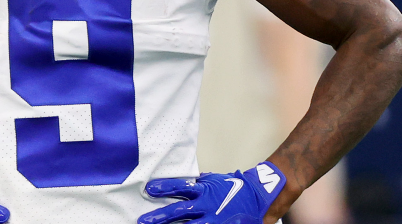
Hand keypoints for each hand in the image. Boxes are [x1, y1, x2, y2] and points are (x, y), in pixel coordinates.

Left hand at [139, 163, 286, 223]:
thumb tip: (179, 183)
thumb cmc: (233, 188)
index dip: (164, 188)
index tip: (149, 189)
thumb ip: (197, 184)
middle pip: (178, 212)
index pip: (179, 188)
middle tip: (142, 221)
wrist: (259, 196)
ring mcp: (212, 218)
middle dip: (160, 217)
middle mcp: (206, 205)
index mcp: (204, 190)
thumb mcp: (214, 182)